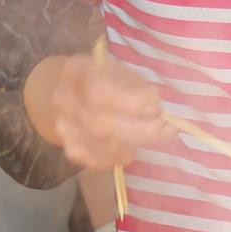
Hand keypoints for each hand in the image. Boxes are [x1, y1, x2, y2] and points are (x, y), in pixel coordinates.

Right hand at [24, 52, 170, 169]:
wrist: (72, 92)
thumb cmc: (105, 78)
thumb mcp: (121, 71)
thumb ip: (137, 87)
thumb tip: (156, 109)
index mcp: (78, 71)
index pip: (99, 93)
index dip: (131, 103)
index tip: (157, 105)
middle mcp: (64, 101)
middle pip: (101, 124)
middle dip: (140, 129)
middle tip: (166, 128)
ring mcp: (64, 127)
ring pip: (100, 145)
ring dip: (133, 144)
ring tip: (151, 136)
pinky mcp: (69, 147)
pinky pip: (94, 160)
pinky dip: (117, 158)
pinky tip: (129, 150)